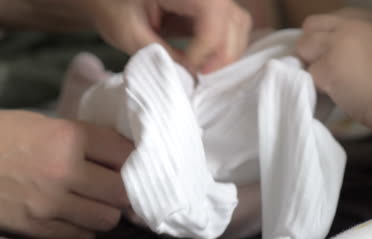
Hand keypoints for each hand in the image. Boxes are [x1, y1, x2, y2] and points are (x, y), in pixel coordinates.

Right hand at [0, 111, 132, 238]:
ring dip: (108, 210)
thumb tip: (126, 153)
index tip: (137, 163)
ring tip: (99, 201)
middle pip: (122, 191)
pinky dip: (86, 227)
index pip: (124, 153)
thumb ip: (87, 138)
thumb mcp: (48, 124)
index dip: (136, 160)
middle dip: (127, 189)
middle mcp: (63, 171)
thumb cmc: (7, 136)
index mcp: (68, 137)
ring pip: (107, 218)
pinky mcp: (35, 227)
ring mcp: (49, 203)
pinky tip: (77, 215)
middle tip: (122, 186)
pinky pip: (81, 235)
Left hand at [89, 0, 251, 72]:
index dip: (203, 51)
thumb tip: (191, 78)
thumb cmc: (112, 7)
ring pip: (239, 24)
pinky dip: (224, 45)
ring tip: (203, 68)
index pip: (213, 21)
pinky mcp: (210, 5)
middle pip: (235, 22)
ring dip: (226, 51)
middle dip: (221, 55)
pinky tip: (206, 59)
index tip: (187, 69)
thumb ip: (163, 56)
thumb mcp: (131, 34)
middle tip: (200, 75)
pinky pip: (232, 24)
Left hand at [296, 16, 371, 127]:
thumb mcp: (370, 50)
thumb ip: (346, 47)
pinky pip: (311, 77)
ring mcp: (334, 47)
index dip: (313, 40)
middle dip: (308, 55)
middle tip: (321, 71)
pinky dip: (320, 87)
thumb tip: (321, 58)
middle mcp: (343, 30)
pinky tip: (337, 92)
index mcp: (356, 25)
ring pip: (304, 56)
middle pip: (305, 37)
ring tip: (334, 83)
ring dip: (314, 71)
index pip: (315, 23)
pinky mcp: (328, 68)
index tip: (318, 56)